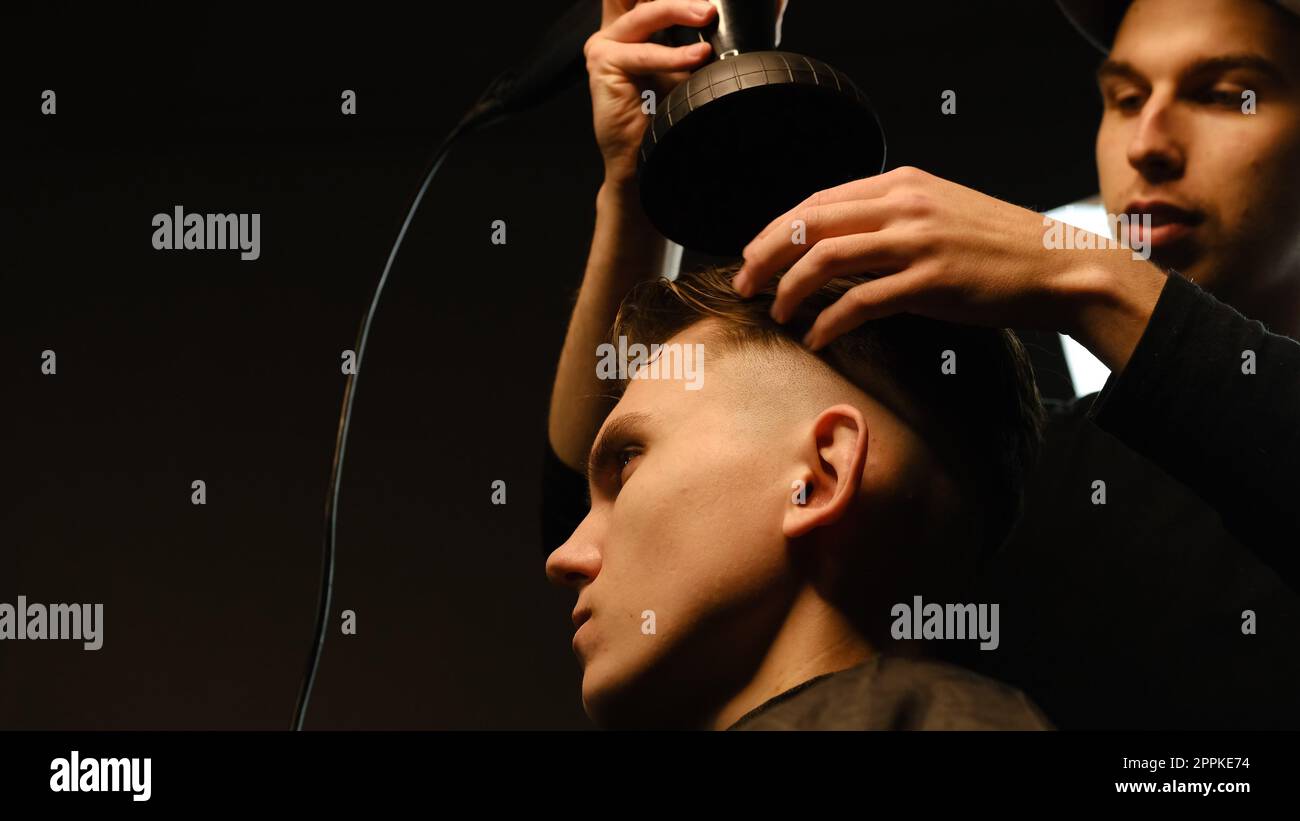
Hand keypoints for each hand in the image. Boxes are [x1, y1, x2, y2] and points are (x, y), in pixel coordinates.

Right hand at [585, 0, 715, 184]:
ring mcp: (605, 44)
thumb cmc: (663, 115)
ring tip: (707, 15)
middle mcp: (616, 30)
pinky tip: (696, 56)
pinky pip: (644, 54)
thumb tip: (735, 15)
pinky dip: (672, 55)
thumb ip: (696, 37)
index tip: (703, 1)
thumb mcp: (686, 66)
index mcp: (635, 27)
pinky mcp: (602, 62)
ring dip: (679, 11)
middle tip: (709, 4)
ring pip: (646, 14)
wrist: (643, 157)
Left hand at [731, 166, 1166, 370]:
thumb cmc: (998, 249)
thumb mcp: (939, 215)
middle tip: (744, 285)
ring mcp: (918, 240)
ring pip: (826, 257)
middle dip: (766, 255)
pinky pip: (861, 301)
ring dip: (790, 288)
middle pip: (810, 222)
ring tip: (777, 313)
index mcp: (904, 183)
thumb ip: (890, 221)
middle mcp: (905, 203)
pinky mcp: (932, 280)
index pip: (818, 199)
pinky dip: (829, 321)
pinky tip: (818, 337)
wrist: (1060, 267)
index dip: (776, 228)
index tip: (753, 254)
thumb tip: (834, 247)